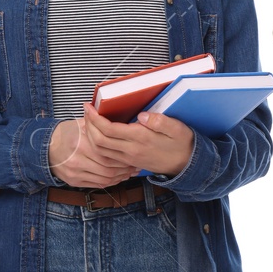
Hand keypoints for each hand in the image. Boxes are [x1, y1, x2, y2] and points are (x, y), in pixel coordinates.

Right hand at [48, 118, 136, 187]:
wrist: (46, 148)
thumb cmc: (65, 134)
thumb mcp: (79, 124)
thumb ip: (96, 123)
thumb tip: (115, 117)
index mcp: (80, 144)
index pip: (107, 154)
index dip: (122, 157)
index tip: (132, 155)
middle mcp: (77, 160)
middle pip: (108, 169)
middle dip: (124, 169)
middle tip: (134, 166)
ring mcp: (75, 173)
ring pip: (104, 179)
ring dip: (119, 177)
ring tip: (129, 172)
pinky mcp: (74, 181)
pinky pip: (97, 185)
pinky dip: (110, 182)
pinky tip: (117, 177)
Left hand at [79, 104, 194, 177]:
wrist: (186, 165)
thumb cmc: (181, 143)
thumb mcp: (176, 128)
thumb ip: (159, 121)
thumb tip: (141, 115)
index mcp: (140, 139)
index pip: (109, 130)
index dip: (95, 118)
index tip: (88, 106)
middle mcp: (131, 151)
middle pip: (99, 141)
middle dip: (88, 125)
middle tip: (86, 111)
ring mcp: (129, 159)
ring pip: (100, 151)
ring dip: (91, 136)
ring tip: (89, 122)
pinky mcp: (130, 163)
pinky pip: (107, 157)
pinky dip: (98, 146)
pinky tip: (98, 136)